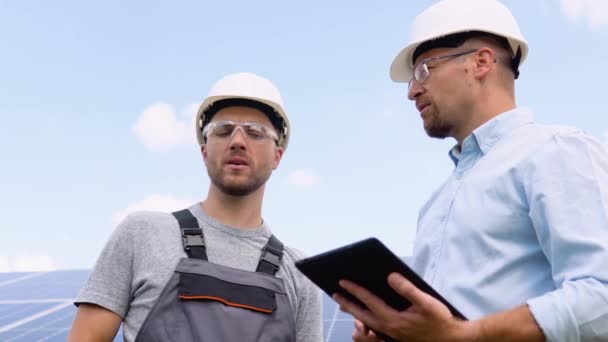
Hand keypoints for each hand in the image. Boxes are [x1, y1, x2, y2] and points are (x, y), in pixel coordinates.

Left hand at [333, 273, 477, 341]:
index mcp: (393, 319)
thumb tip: (390, 276)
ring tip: (344, 303)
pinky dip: (365, 319)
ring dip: (354, 312)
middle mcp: (388, 328)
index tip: (342, 281)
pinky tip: (364, 312)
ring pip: (366, 322)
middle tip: (334, 293)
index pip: (369, 301)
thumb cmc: (440, 320)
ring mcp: (391, 333)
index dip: (355, 290)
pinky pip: (374, 327)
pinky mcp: (395, 335)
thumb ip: (408, 289)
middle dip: (347, 303)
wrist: (450, 339)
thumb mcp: (427, 302)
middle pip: (361, 314)